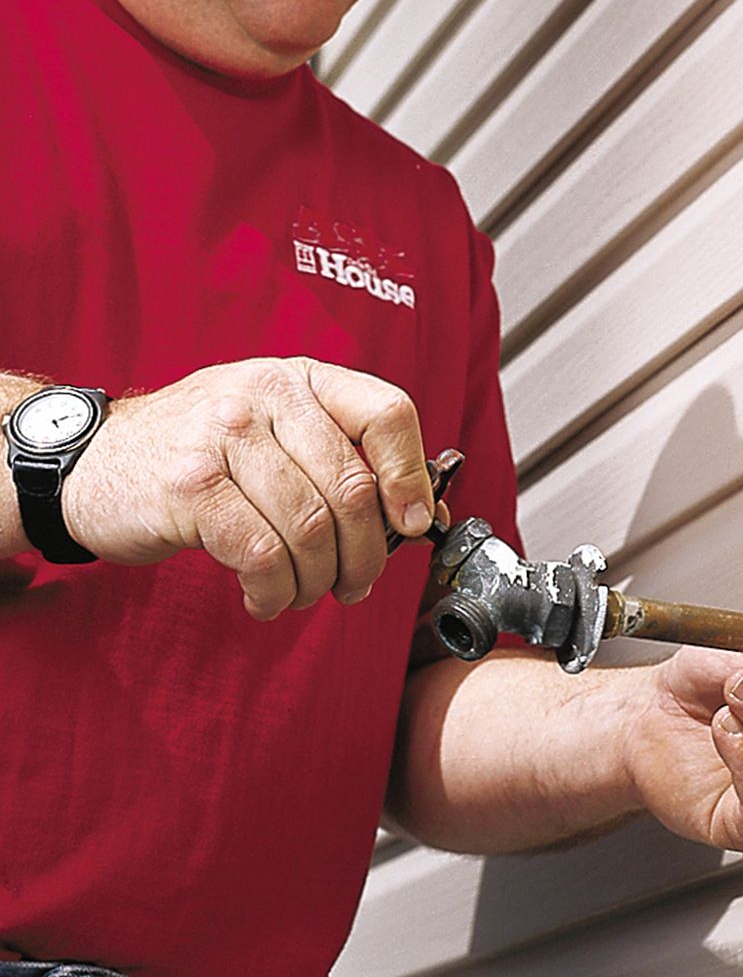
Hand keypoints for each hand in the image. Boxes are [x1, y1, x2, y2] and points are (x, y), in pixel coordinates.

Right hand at [58, 356, 435, 617]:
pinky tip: (265, 597)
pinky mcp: (189, 486)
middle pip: (353, 486)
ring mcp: (223, 436)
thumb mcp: (273, 432)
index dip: (411, 477)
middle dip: (365, 554)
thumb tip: (420, 513)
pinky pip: (261, 554)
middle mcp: (265, 396)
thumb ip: (340, 457)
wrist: (88, 462)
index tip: (410, 525)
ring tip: (303, 593)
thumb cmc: (198, 455)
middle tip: (354, 584)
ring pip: (310, 528)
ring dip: (316, 580)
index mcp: (300, 379)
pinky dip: (274, 590)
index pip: (387, 412)